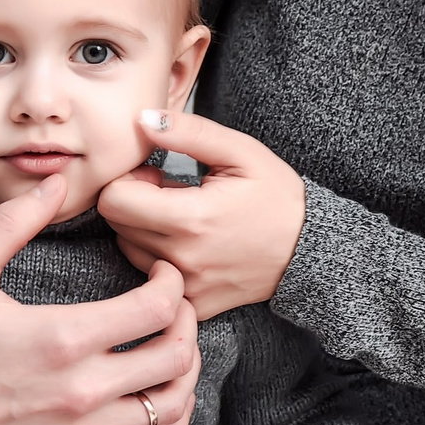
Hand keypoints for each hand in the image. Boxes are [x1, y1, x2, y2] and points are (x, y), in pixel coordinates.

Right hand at [0, 173, 204, 424]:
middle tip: (176, 308)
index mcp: (64, 336)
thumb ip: (13, 224)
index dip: (173, 283)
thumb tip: (53, 182)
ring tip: (176, 351)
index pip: (156, 307)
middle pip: (174, 355)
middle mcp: (84, 388)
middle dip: (187, 323)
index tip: (164, 273)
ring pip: (170, 405)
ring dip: (185, 374)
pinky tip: (166, 404)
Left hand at [99, 111, 305, 319]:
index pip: (114, 200)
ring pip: (129, 252)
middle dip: (133, 202)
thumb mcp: (240, 152)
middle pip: (117, 226)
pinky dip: (158, 259)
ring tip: (181, 218)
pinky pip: (152, 279)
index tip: (155, 175)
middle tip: (169, 193)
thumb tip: (141, 119)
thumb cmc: (277, 196)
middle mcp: (183, 259)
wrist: (311, 250)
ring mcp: (187, 287)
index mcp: (191, 219)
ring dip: (143, 231)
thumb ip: (188, 132)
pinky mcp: (193, 305)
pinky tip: (187, 245)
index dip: (127, 179)